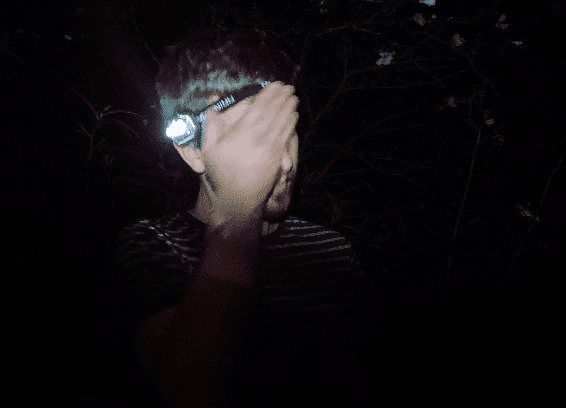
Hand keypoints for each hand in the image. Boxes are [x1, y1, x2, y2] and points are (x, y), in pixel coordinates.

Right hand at [201, 82, 298, 219]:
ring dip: (290, 108)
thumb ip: (212, 123)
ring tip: (294, 97)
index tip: (275, 84)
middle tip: (288, 86)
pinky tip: (294, 116)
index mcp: (240, 133)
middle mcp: (257, 138)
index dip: (269, 94)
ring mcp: (269, 149)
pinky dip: (291, 124)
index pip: (259, 107)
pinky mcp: (276, 159)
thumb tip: (213, 101)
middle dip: (282, 97)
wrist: (235, 199)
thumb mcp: (209, 148)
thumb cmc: (220, 173)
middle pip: (274, 112)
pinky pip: (286, 136)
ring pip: (282, 123)